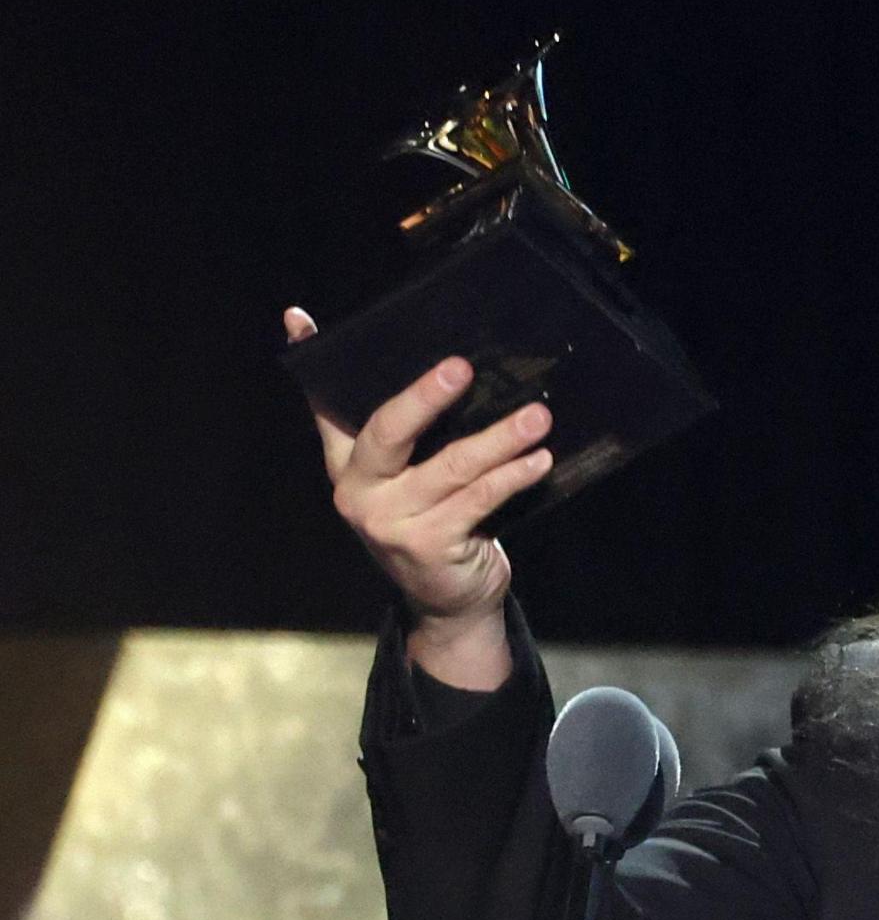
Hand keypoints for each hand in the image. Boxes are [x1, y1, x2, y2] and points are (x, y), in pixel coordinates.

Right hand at [288, 306, 549, 683]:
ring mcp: (390, 520)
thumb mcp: (410, 478)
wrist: (447, 600)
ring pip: (450, 466)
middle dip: (425, 396)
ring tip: (537, 417)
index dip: (312, 360)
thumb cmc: (435, 522)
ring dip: (498, 438)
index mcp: (348, 464)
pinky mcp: (428, 544)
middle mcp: (358, 490)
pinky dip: (512, 477)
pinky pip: (477, 500)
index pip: (327, 406)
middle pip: (387, 430)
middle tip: (461, 367)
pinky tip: (538, 460)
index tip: (299, 318)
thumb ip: (412, 431)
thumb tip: (438, 369)